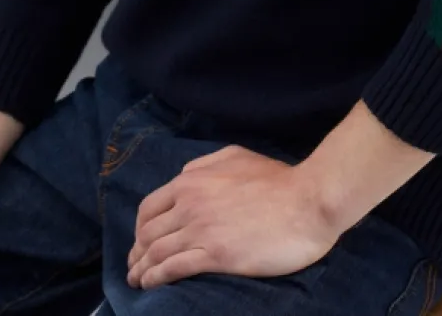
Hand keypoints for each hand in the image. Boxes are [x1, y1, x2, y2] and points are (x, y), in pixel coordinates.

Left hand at [126, 144, 342, 289]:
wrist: (306, 201)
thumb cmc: (277, 179)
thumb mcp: (235, 156)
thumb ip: (205, 165)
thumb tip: (185, 176)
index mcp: (191, 180)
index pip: (150, 207)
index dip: (140, 227)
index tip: (141, 240)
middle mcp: (189, 204)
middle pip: (148, 233)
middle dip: (136, 252)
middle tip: (135, 265)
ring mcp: (201, 230)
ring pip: (156, 252)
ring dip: (141, 269)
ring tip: (137, 281)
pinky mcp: (216, 255)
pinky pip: (174, 268)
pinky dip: (156, 278)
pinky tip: (151, 285)